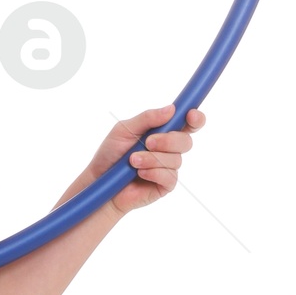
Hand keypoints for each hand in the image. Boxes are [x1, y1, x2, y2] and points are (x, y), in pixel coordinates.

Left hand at [89, 104, 205, 214]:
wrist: (100, 180)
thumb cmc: (111, 154)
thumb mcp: (125, 130)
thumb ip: (147, 119)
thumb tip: (171, 109)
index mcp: (163, 132)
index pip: (188, 124)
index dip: (195, 119)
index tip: (191, 115)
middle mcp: (169, 150)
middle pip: (186, 141)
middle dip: (168, 140)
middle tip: (148, 143)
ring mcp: (168, 168)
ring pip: (176, 160)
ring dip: (152, 159)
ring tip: (132, 161)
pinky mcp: (165, 185)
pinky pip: (170, 177)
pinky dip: (154, 172)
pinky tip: (140, 173)